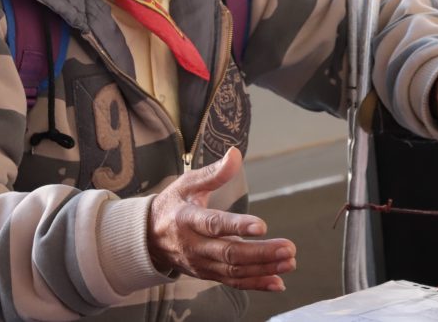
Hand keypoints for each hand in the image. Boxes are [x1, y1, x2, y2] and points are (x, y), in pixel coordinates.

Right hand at [147, 147, 296, 290]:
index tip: (262, 226)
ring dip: (264, 268)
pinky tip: (278, 282)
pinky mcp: (208, 274)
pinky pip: (233, 283)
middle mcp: (194, 246)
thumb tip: (235, 154)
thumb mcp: (187, 183)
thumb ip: (214, 172)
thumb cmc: (172, 204)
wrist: (148, 237)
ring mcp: (201, 263)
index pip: (214, 224)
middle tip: (288, 248)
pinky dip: (256, 284)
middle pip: (229, 253)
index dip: (238, 226)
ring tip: (289, 261)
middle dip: (261, 252)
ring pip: (234, 270)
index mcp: (187, 219)